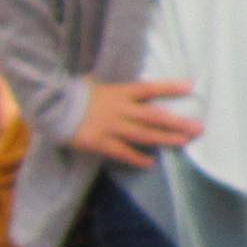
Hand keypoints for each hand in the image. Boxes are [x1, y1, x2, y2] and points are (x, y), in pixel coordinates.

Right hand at [68, 77, 200, 166]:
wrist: (49, 107)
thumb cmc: (73, 94)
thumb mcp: (94, 83)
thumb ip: (113, 87)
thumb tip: (126, 85)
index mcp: (119, 92)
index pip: (149, 88)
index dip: (169, 87)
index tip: (190, 86)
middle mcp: (119, 109)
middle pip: (153, 116)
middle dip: (177, 122)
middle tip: (198, 128)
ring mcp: (110, 126)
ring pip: (142, 134)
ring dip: (164, 139)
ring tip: (183, 142)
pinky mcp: (99, 142)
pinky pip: (121, 151)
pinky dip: (136, 158)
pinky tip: (151, 163)